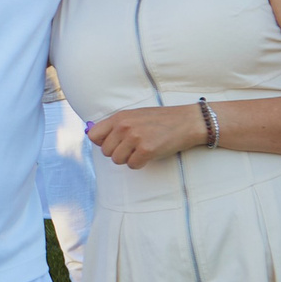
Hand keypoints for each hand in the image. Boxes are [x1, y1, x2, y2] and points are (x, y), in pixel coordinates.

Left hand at [85, 103, 207, 167]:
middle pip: (106, 152)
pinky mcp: (146, 150)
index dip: (102, 143)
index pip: (93, 135)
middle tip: (133, 147)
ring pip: (118, 160)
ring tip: (141, 149)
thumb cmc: (160, 121)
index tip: (113, 143)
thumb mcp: (134, 116)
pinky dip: (140, 163)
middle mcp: (124, 126)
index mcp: (119, 117)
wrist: (186, 122)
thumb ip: (116, 125)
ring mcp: (135, 138)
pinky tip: (149, 154)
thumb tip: (95, 138)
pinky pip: (132, 165)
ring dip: (129, 159)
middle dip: (118, 153)